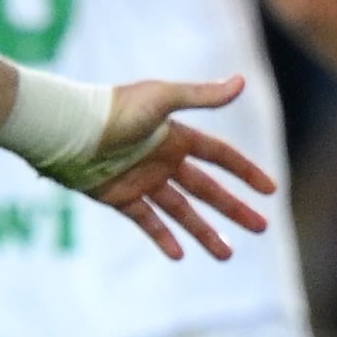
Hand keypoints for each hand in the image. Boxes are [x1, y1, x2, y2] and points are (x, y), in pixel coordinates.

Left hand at [49, 74, 274, 260]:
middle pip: (207, 189)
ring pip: (181, 211)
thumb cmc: (113, 109)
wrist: (67, 130)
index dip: (245, 171)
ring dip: (204, 232)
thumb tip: (241, 81)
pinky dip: (163, 237)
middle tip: (261, 228)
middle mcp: (163, 160)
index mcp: (176, 136)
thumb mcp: (161, 99)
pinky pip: (147, 221)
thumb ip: (201, 96)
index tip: (269, 190)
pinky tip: (179, 255)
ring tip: (227, 254)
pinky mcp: (120, 197)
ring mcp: (143, 180)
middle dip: (233, 209)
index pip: (220, 156)